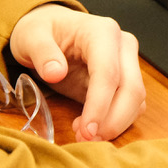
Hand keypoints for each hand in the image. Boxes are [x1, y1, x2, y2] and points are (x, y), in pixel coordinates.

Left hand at [8, 4, 146, 142]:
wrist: (49, 29)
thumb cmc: (42, 30)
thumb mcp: (31, 36)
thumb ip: (42, 53)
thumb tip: (56, 73)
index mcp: (102, 32)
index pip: (108, 73)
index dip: (100, 105)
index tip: (86, 131)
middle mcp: (122, 46)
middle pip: (132, 89)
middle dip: (112, 121)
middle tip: (85, 139)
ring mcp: (127, 63)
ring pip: (136, 101)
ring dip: (114, 124)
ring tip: (82, 134)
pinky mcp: (125, 80)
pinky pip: (131, 107)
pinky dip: (114, 122)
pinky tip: (88, 126)